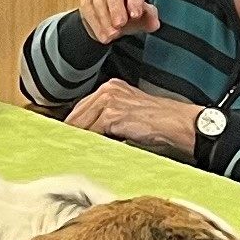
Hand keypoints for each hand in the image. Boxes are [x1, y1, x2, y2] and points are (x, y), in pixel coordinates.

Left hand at [66, 80, 204, 155]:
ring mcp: (110, 100)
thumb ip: (109, 120)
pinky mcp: (113, 114)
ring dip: (74, 137)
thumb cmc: (160, 124)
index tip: (65, 136)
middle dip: (69, 130)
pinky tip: (81, 151)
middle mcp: (109, 90)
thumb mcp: (130, 116)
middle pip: (77, 112)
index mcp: (112, 87)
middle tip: (60, 146)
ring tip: (67, 152)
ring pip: (81, 122)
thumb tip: (89, 135)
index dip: (73, 123)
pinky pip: (91, 130)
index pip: (83, 106)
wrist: (179, 124)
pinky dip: (85, 142)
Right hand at [79, 0, 161, 45]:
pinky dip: (96, 24)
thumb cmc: (133, 15)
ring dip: (105, 19)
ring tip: (113, 36)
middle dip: (116, 7)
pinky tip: (103, 37)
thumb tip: (154, 23)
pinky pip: (88, 10)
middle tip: (120, 25)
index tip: (135, 15)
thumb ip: (150, 18)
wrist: (115, 23)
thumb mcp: (144, 18)